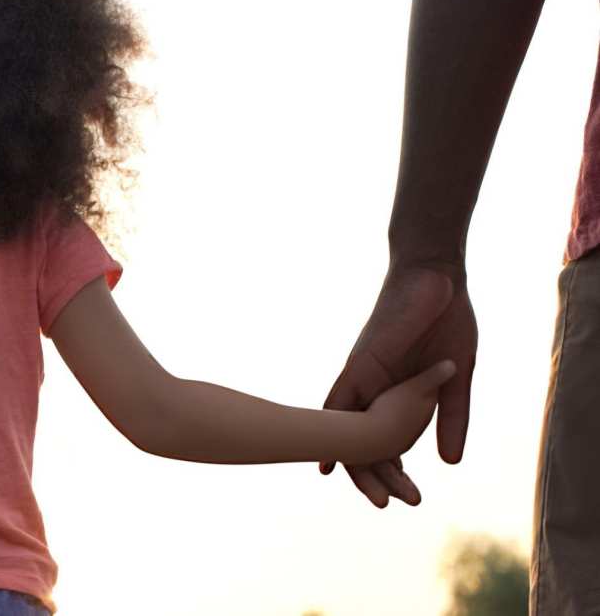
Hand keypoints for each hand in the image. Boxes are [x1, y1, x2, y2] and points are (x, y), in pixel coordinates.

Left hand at [321, 264, 477, 506]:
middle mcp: (372, 389)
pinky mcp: (360, 364)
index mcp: (394, 393)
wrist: (436, 279)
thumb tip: (450, 463)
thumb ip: (451, 416)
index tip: (403, 496)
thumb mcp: (456, 377)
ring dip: (356, 462)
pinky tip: (328, 458)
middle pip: (361, 440)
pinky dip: (333, 427)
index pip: (384, 439)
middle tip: (386, 505)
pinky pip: (340, 401)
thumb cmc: (445, 321)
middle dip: (373, 476)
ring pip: (346, 427)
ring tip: (373, 495)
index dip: (390, 468)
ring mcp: (363, 377)